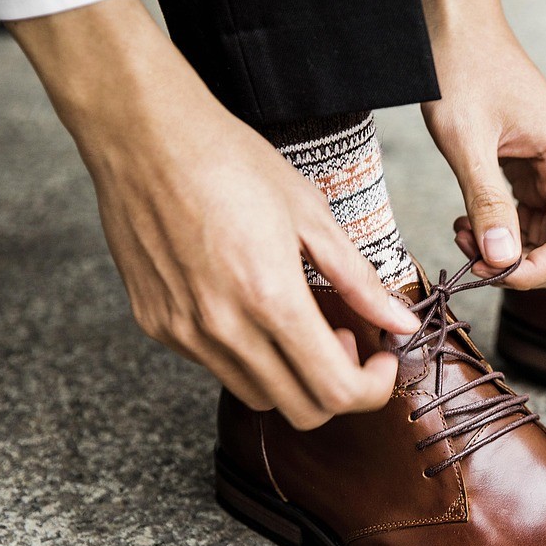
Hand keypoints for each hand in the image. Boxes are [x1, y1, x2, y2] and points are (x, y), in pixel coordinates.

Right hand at [8, 0, 420, 428]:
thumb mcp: (312, 214)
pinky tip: (253, 306)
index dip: (372, 389)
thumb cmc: (231, 161)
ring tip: (299, 320)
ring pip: (258, 396)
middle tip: (345, 339)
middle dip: (339, 388)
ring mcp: (183, 331)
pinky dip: (249, 356)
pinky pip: (215, 367)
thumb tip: (402, 323)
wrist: (143, 134)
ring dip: (293, 376)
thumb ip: (359, 279)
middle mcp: (223, 328)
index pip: (335, 392)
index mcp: (271, 299)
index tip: (383, 360)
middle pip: (301, 411)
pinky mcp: (155, 324)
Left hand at [407, 0, 545, 288]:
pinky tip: (466, 222)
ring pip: (543, 240)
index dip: (533, 273)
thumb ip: (487, 203)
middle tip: (468, 256)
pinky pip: (527, 220)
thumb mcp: (466, 141)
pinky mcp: (535, 171)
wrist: (458, 23)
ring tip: (460, 233)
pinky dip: (499, 232)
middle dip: (518, 265)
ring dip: (505, 252)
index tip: (486, 273)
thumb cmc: (461, 68)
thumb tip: (502, 261)